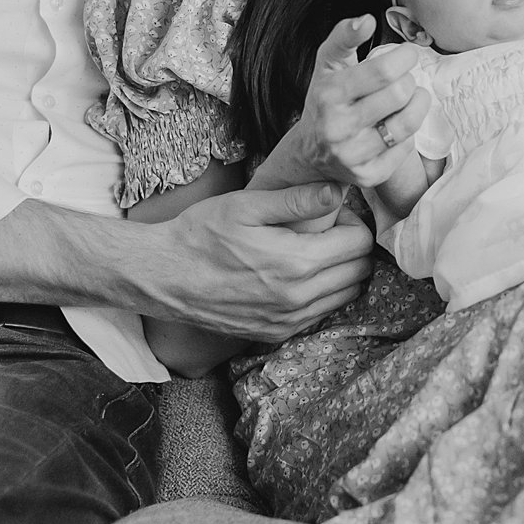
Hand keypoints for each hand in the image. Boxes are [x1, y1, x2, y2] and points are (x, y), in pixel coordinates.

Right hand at [155, 179, 373, 341]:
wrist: (163, 276)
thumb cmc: (201, 234)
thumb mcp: (246, 206)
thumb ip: (297, 199)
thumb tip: (337, 189)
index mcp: (297, 263)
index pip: (360, 243)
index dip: (352, 221)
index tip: (331, 213)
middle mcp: (299, 298)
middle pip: (359, 271)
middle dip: (351, 245)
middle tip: (326, 230)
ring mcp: (288, 321)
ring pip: (346, 295)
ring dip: (341, 271)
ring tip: (313, 251)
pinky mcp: (276, 333)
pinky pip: (321, 313)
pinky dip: (323, 293)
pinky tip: (299, 275)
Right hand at [292, 17, 433, 188]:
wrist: (311, 152)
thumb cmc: (325, 101)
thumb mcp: (327, 65)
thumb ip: (344, 36)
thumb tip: (367, 20)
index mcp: (328, 94)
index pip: (382, 71)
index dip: (404, 58)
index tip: (408, 55)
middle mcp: (337, 127)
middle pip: (399, 95)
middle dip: (409, 81)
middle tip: (406, 79)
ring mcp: (352, 155)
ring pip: (407, 124)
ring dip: (418, 105)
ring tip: (413, 96)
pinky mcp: (368, 176)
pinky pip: (405, 149)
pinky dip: (408, 133)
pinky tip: (399, 124)